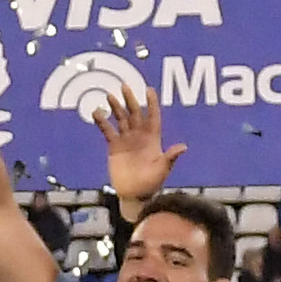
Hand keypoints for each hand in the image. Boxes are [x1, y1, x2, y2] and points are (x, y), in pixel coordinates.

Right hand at [93, 88, 183, 207]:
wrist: (135, 195)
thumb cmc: (151, 183)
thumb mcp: (162, 169)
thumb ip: (170, 157)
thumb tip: (183, 147)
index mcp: (153, 139)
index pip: (153, 116)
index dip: (151, 103)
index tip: (149, 89)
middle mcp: (139, 136)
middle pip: (135, 113)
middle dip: (130, 100)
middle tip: (125, 86)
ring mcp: (126, 140)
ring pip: (121, 119)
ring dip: (116, 108)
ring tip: (110, 96)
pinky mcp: (114, 147)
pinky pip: (108, 131)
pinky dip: (102, 122)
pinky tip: (97, 112)